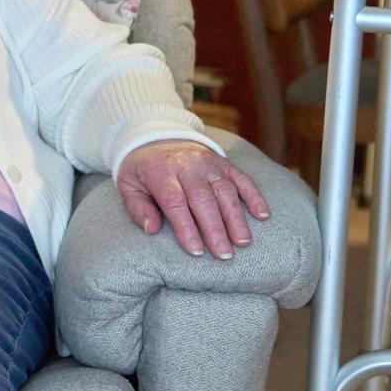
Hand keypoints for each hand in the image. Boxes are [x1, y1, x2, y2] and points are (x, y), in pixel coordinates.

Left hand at [117, 140, 269, 259]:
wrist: (157, 135)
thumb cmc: (143, 169)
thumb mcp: (128, 185)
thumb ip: (137, 208)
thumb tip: (152, 229)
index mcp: (160, 171)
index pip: (174, 201)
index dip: (186, 227)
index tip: (195, 251)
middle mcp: (187, 164)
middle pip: (203, 198)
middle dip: (215, 228)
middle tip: (224, 255)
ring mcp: (209, 162)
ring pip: (225, 190)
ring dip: (236, 217)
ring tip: (243, 242)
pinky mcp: (224, 162)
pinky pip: (242, 178)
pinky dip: (254, 196)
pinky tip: (262, 215)